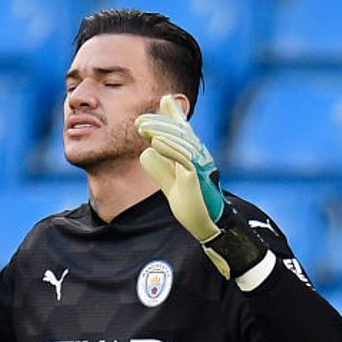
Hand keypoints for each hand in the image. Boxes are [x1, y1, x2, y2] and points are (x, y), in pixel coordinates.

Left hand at [136, 96, 268, 281]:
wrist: (202, 222)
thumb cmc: (189, 202)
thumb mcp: (170, 180)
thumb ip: (161, 165)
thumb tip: (147, 149)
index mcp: (192, 154)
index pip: (181, 130)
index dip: (167, 118)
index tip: (144, 118)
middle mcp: (198, 154)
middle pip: (179, 131)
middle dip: (159, 123)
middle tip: (139, 123)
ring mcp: (198, 163)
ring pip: (180, 140)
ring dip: (160, 132)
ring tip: (142, 129)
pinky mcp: (196, 175)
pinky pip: (183, 157)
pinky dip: (169, 148)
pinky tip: (154, 143)